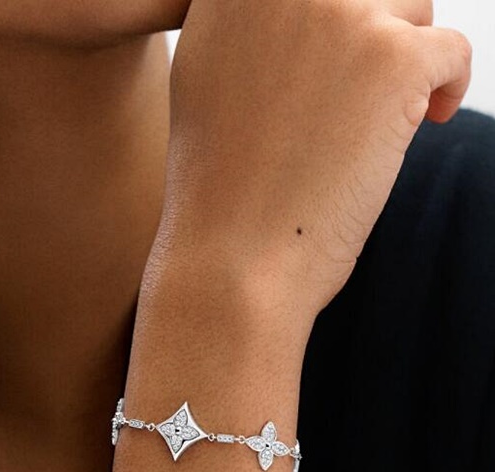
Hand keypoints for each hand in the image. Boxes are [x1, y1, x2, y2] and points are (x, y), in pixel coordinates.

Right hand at [152, 0, 471, 318]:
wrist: (229, 258)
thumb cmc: (219, 189)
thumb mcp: (208, 85)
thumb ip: (249, 31)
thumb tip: (316, 11)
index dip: (330, 28)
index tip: (328, 77)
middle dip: (370, 36)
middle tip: (356, 97)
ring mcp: (338, 16)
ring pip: (411, 11)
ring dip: (403, 62)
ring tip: (376, 121)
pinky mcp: (392, 59)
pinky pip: (453, 48)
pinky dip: (447, 87)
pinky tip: (425, 122)